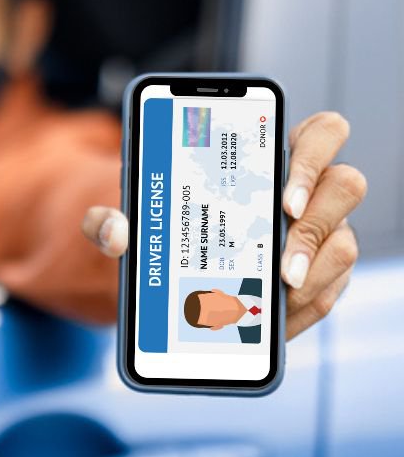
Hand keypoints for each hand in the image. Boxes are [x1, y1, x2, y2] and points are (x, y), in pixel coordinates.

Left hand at [81, 111, 366, 339]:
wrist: (169, 260)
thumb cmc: (164, 218)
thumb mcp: (134, 213)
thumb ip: (111, 217)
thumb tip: (110, 231)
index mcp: (272, 155)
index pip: (321, 133)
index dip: (314, 159)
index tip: (283, 197)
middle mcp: (308, 190)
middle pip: (346, 187)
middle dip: (313, 228)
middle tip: (278, 265)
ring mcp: (320, 233)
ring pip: (343, 246)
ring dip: (312, 276)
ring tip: (273, 297)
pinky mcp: (318, 274)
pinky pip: (328, 292)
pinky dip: (301, 311)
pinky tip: (270, 323)